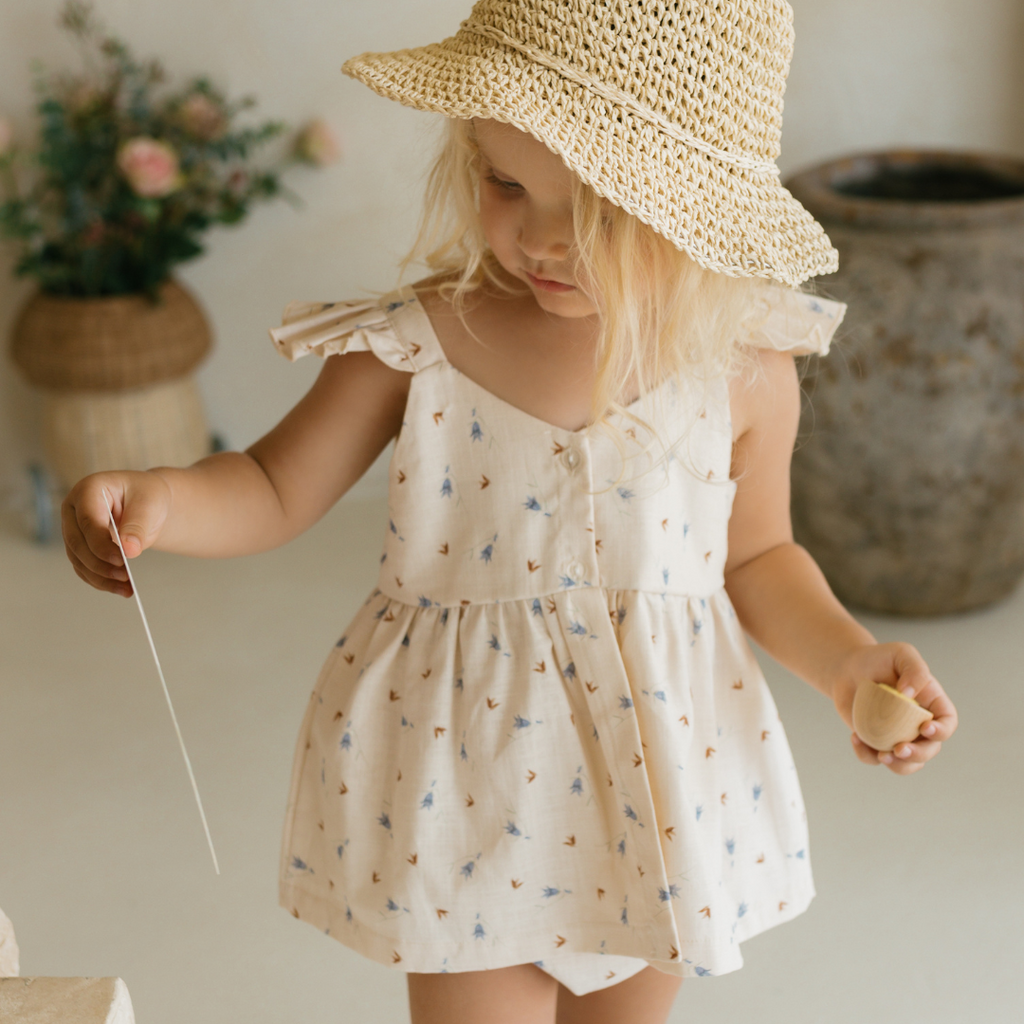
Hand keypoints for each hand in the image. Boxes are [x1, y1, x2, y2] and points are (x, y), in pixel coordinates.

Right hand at [62, 470, 171, 596]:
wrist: (146, 502)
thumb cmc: (148, 496)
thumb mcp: (150, 504)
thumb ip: (138, 525)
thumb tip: (129, 550)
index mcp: (89, 490)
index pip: (88, 520)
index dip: (101, 543)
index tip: (121, 560)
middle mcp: (74, 509)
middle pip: (78, 543)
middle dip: (101, 564)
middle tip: (125, 577)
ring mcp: (73, 528)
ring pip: (79, 559)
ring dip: (101, 577)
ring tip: (127, 588)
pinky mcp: (79, 546)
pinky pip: (84, 568)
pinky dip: (101, 581)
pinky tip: (121, 589)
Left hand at [829, 642, 957, 774]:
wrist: (848, 669)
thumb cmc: (879, 659)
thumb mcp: (901, 653)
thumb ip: (914, 670)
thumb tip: (909, 694)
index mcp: (931, 705)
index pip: (947, 723)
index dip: (942, 731)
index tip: (924, 728)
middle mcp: (918, 725)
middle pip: (930, 750)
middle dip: (918, 755)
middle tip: (898, 749)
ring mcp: (898, 736)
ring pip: (907, 764)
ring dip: (899, 766)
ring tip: (881, 756)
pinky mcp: (875, 742)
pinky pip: (875, 759)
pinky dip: (866, 755)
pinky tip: (855, 738)